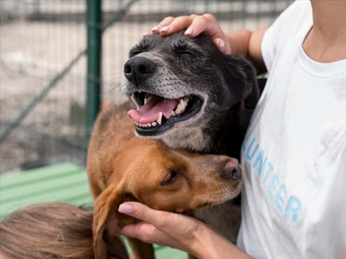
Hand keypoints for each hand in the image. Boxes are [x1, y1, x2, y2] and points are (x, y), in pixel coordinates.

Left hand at [118, 202, 252, 258]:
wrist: (202, 238)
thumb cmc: (182, 230)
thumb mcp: (161, 219)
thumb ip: (142, 212)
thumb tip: (120, 206)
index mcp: (142, 231)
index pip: (119, 225)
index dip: (111, 215)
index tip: (106, 200)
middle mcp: (146, 229)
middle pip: (127, 219)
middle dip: (121, 207)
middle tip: (116, 189)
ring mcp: (155, 225)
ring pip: (139, 214)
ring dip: (133, 204)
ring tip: (127, 188)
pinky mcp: (163, 220)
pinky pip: (149, 212)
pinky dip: (145, 204)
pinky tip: (146, 194)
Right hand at [144, 14, 230, 53]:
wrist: (214, 46)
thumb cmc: (219, 49)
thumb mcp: (223, 49)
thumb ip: (222, 47)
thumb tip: (219, 44)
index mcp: (208, 23)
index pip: (201, 22)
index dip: (195, 27)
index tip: (189, 34)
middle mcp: (195, 20)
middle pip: (183, 20)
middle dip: (174, 25)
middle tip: (165, 32)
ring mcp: (184, 23)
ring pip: (172, 21)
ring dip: (162, 26)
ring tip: (153, 33)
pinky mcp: (176, 29)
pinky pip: (165, 27)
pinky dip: (156, 32)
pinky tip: (146, 37)